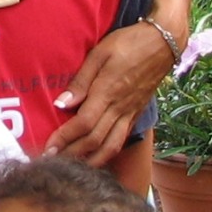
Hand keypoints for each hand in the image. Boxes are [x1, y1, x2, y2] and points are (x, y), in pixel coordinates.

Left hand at [44, 19, 177, 166]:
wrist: (163, 43)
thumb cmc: (128, 43)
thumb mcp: (99, 54)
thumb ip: (81, 81)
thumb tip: (62, 104)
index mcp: (107, 92)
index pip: (83, 124)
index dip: (64, 138)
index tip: (48, 148)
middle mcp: (120, 108)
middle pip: (95, 141)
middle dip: (73, 154)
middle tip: (53, 161)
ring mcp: (130, 112)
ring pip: (112, 146)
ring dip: (92, 160)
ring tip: (74, 168)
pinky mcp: (137, 113)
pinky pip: (122, 138)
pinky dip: (108, 152)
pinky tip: (97, 155)